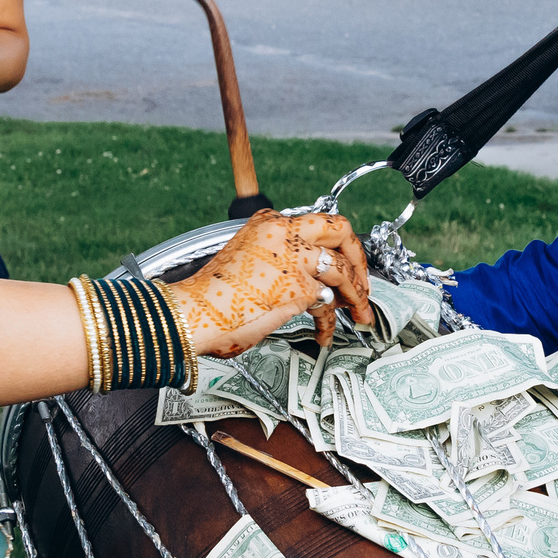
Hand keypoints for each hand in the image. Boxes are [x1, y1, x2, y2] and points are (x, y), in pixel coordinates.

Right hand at [162, 211, 372, 351]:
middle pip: (340, 230)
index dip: (333, 246)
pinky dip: (331, 322)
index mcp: (268, 223)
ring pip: (343, 268)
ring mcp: (294, 257)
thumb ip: (276, 260)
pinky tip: (325, 333)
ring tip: (360, 314)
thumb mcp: (246, 260)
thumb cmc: (212, 297)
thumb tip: (304, 280)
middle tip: (363, 281)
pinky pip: (328, 304)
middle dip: (358, 257)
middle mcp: (284, 232)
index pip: (314, 225)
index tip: (341, 263)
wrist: (193, 312)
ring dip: (357, 294)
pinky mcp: (299, 286)